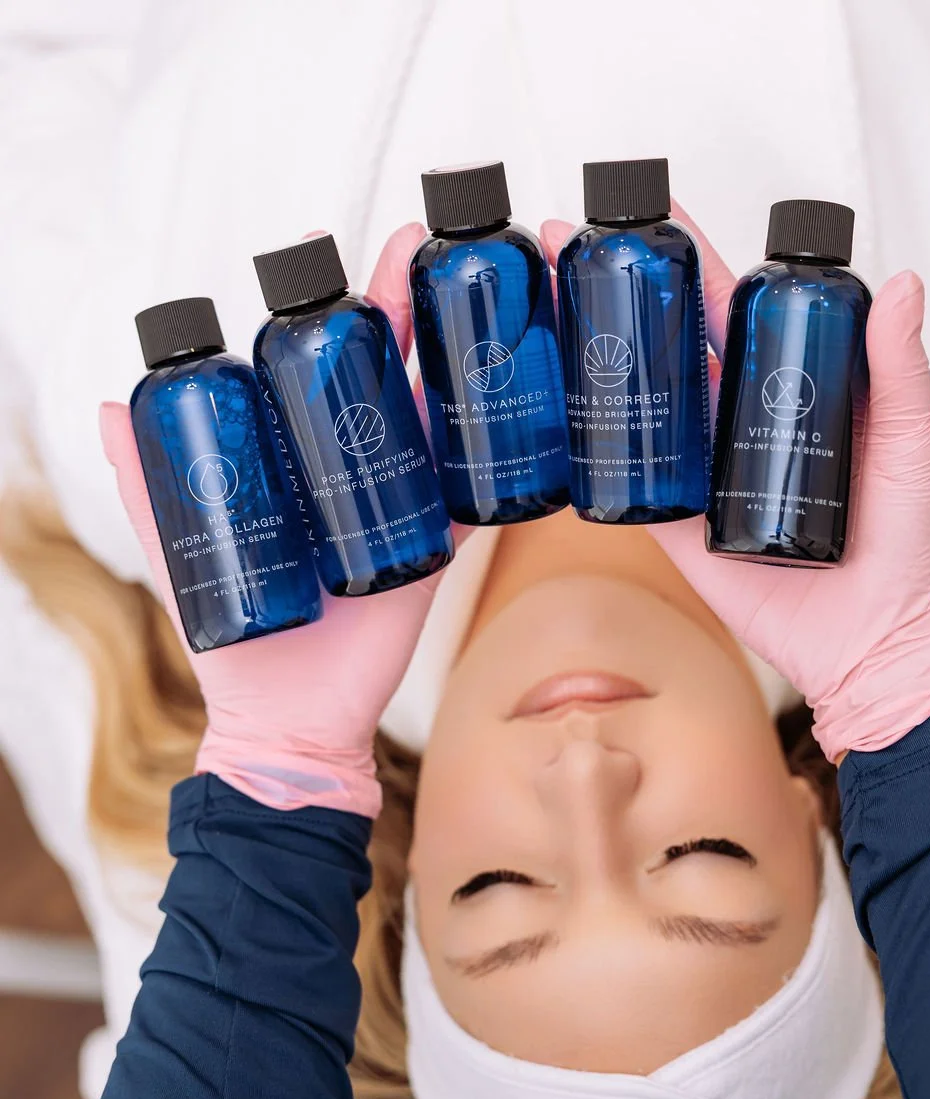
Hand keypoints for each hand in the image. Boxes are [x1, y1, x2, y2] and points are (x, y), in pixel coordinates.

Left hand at [101, 221, 444, 817]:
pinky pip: (471, 497)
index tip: (325, 256)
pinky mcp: (434, 549)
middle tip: (416, 247)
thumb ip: (152, 486)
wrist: (287, 719)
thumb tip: (107, 404)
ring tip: (470, 304)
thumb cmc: (236, 641)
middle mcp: (355, 472)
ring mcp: (400, 505)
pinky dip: (496, 459)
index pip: (314, 372)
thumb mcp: (182, 552)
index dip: (324, 314)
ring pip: (434, 418)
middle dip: (401, 307)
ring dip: (456, 360)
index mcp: (299, 464)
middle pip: (384, 374)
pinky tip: (520, 407)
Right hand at [540, 211, 929, 762]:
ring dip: (592, 358)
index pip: (732, 312)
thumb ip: (901, 368)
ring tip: (548, 310)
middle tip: (569, 247)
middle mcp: (732, 425)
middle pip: (671, 346)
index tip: (657, 216)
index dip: (695, 260)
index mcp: (784, 392)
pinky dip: (590, 451)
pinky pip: (629, 483)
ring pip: (640, 404)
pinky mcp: (676, 527)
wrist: (868, 636)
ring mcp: (698, 474)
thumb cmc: (900, 542)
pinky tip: (555, 409)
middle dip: (620, 296)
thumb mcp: (909, 440)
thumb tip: (903, 283)